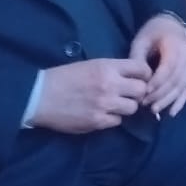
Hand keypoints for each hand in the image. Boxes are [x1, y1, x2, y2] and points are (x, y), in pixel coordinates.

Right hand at [32, 58, 152, 132]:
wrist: (40, 96)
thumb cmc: (64, 77)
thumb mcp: (91, 65)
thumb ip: (113, 70)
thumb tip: (133, 77)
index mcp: (108, 67)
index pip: (141, 69)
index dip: (144, 74)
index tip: (140, 78)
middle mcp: (110, 85)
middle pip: (142, 90)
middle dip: (138, 92)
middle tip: (130, 94)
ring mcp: (104, 104)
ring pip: (132, 108)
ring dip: (126, 107)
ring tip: (115, 105)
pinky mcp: (97, 121)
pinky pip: (117, 121)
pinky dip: (113, 118)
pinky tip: (103, 114)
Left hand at [129, 14, 185, 117]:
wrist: (170, 25)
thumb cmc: (153, 33)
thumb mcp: (141, 41)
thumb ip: (138, 58)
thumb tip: (135, 80)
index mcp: (175, 45)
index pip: (168, 68)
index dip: (157, 82)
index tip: (143, 93)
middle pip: (176, 80)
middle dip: (160, 94)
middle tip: (144, 105)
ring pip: (182, 87)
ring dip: (168, 100)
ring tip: (154, 110)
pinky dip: (180, 102)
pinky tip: (171, 113)